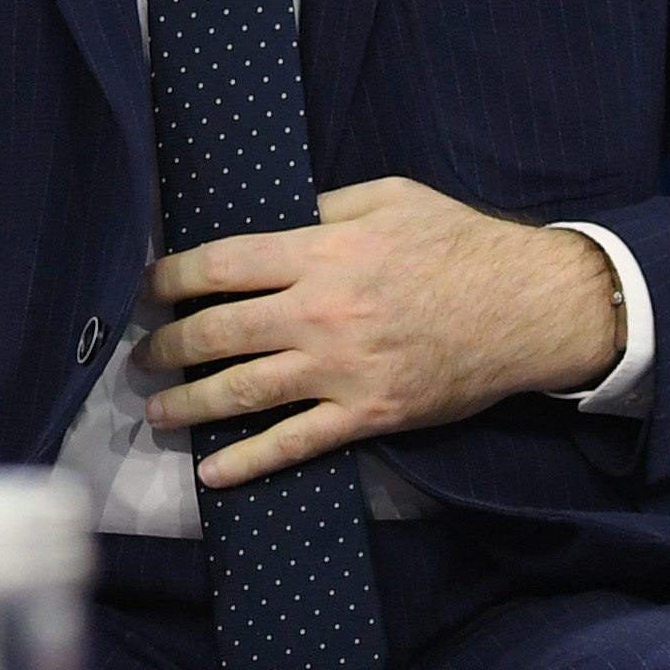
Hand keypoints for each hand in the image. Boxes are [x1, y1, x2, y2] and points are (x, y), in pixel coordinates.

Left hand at [147, 180, 625, 490]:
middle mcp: (320, 313)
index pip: (220, 266)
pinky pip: (296, 444)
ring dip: (189, 404)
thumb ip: (320, 208)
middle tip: (142, 356)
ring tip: (157, 410)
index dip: (170, 278)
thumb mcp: (386, 197)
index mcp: (320, 252)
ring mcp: (342, 370)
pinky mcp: (368, 415)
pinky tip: (213, 471)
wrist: (528, 307)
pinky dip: (248, 462)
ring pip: (244, 392)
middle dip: (168, 346)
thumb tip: (264, 219)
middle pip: (219, 333)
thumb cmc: (458, 243)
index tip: (147, 289)